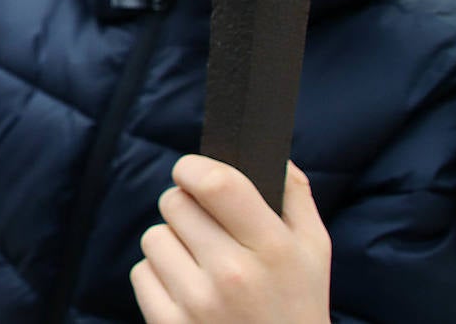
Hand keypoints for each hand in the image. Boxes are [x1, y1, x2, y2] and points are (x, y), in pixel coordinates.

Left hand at [131, 155, 330, 323]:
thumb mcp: (314, 251)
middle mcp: (233, 273)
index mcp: (272, 247)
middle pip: (175, 202)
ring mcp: (198, 302)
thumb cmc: (297, 304)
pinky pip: (141, 272)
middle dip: (185, 206)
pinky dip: (158, 277)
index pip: (215, 182)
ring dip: (171, 243)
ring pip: (154, 236)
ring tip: (201, 264)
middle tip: (204, 226)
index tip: (193, 172)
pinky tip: (187, 292)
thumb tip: (267, 151)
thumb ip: (294, 194)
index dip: (193, 167)